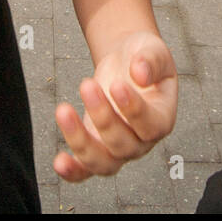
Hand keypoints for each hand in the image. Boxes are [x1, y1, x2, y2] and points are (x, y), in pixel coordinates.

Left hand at [54, 31, 177, 181]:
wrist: (126, 63)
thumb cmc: (142, 58)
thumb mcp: (153, 50)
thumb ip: (150, 60)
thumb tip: (140, 73)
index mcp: (162, 119)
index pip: (151, 126)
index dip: (134, 110)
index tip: (117, 85)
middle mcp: (142, 141)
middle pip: (124, 145)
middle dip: (102, 117)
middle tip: (87, 84)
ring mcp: (118, 149)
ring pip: (103, 163)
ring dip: (81, 142)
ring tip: (63, 111)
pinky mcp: (96, 148)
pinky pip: (85, 170)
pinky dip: (73, 171)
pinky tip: (59, 161)